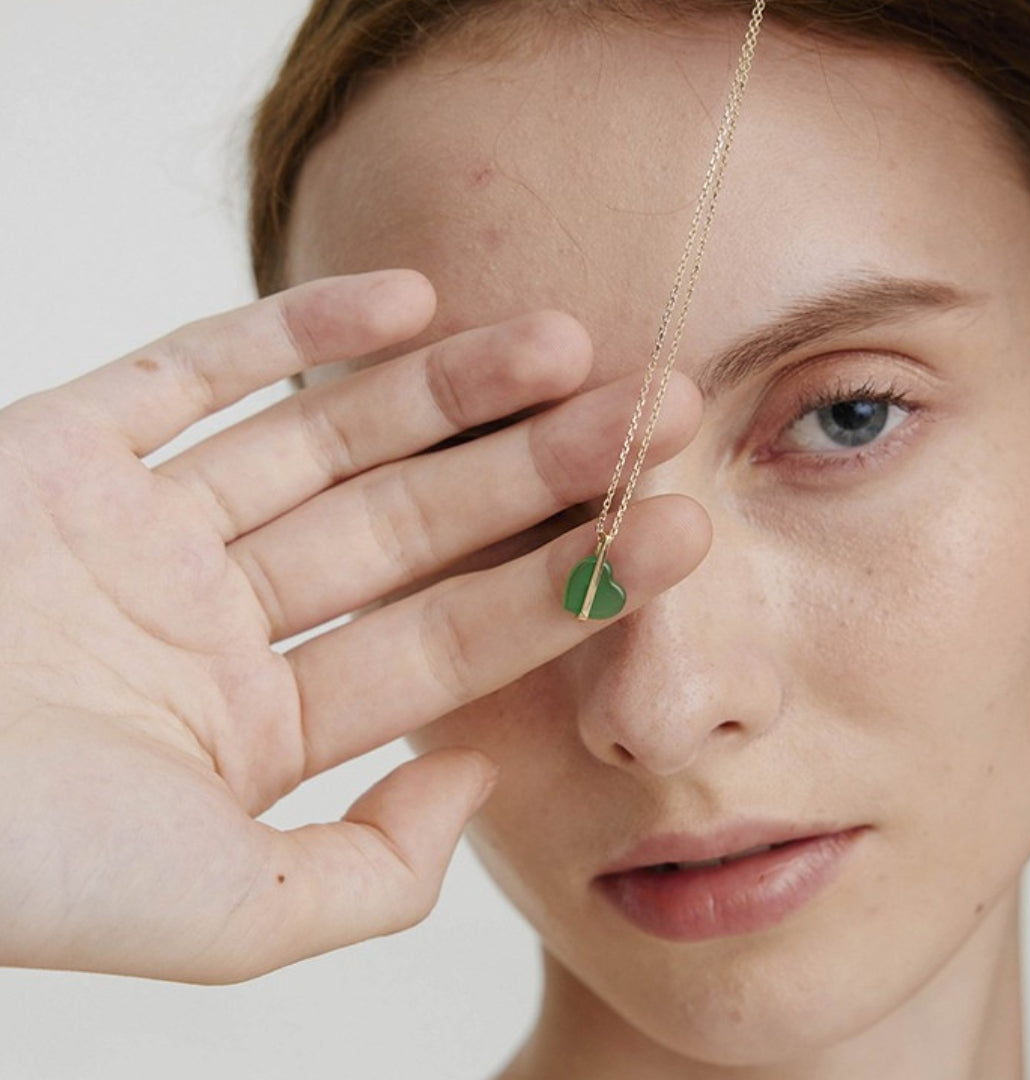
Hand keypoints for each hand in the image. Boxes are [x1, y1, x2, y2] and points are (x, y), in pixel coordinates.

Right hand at [0, 271, 707, 983]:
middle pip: (416, 524)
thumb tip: (474, 776)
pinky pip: (195, 366)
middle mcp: (218, 617)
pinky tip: (408, 302)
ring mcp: (145, 527)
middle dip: (540, 467)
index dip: (572, 581)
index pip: (452, 637)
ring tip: (567, 338)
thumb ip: (371, 872)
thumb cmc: (20, 863)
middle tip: (656, 409)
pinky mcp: (63, 449)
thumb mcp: (228, 914)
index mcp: (263, 723)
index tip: (678, 526)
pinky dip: (296, 328)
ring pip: (329, 436)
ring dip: (451, 387)